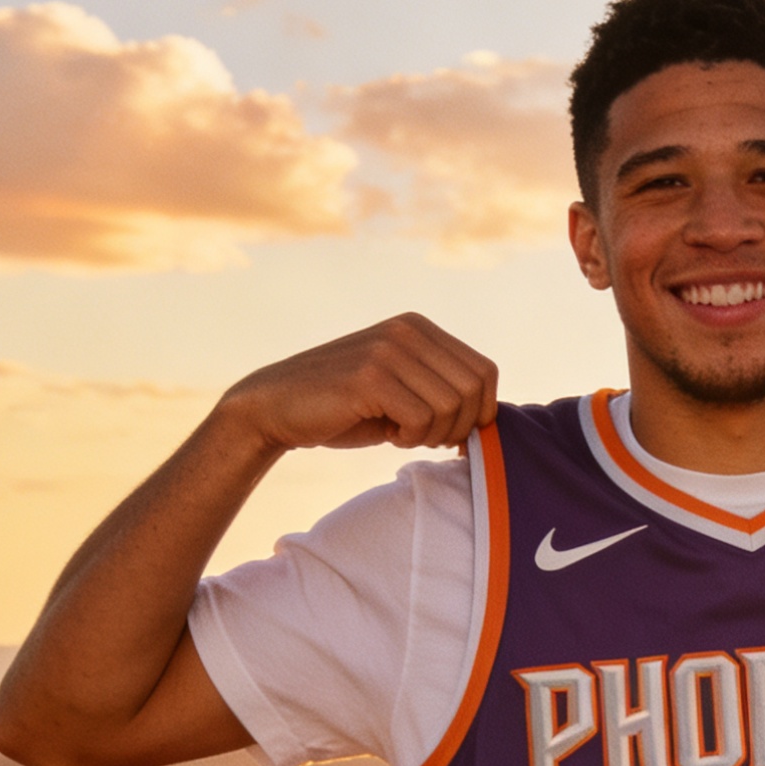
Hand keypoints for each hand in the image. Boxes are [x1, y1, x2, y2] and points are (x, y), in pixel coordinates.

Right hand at [217, 314, 498, 451]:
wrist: (275, 408)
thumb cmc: (344, 409)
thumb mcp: (401, 389)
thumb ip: (440, 391)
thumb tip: (489, 419)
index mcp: (419, 328)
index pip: (485, 372)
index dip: (478, 412)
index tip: (448, 432)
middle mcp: (408, 331)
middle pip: (473, 390)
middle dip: (457, 427)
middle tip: (423, 437)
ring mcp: (388, 350)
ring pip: (450, 407)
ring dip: (431, 435)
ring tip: (400, 432)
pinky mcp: (369, 377)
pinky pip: (421, 419)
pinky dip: (410, 437)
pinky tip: (387, 433)